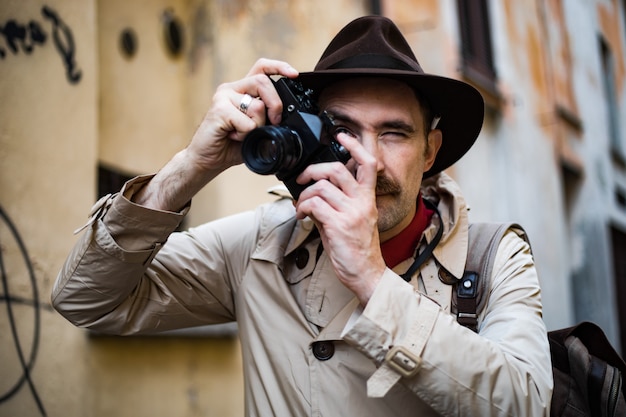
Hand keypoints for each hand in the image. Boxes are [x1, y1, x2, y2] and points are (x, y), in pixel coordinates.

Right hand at [187, 58, 298, 172]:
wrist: (207, 159)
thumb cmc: (231, 145)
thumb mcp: (257, 130)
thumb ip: (268, 120)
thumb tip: (285, 119)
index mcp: (243, 91)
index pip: (262, 68)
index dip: (279, 67)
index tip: (294, 74)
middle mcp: (233, 89)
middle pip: (263, 82)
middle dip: (276, 105)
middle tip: (274, 122)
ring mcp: (224, 97)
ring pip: (258, 105)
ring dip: (258, 126)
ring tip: (243, 134)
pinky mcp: (219, 109)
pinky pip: (247, 122)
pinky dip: (246, 135)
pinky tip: (233, 137)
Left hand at [294, 133, 385, 304]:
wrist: (366, 275)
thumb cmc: (358, 251)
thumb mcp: (351, 223)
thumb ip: (336, 205)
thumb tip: (314, 196)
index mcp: (367, 200)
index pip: (367, 164)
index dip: (354, 146)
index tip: (342, 135)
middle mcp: (362, 203)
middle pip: (337, 169)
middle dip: (313, 170)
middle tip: (302, 179)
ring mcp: (351, 213)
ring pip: (321, 187)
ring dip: (304, 195)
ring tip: (300, 206)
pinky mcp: (338, 225)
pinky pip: (315, 205)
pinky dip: (303, 207)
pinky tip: (302, 215)